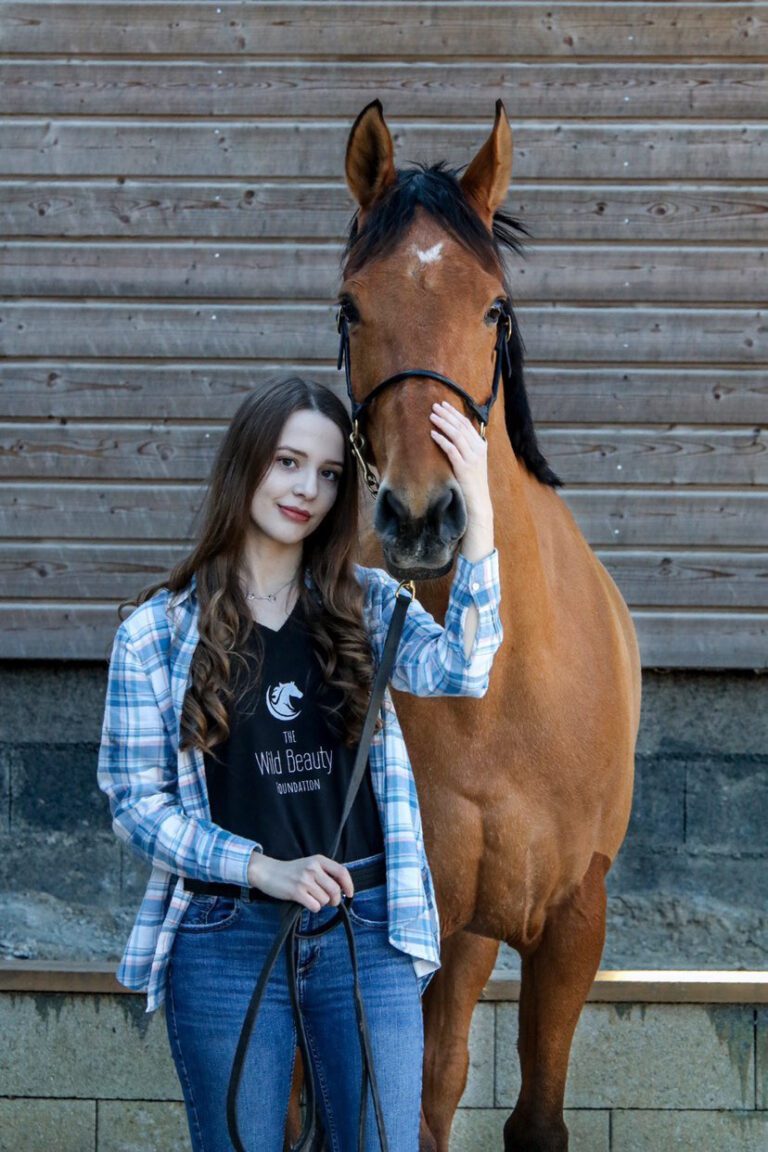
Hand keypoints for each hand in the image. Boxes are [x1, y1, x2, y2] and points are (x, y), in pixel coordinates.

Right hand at [247, 852, 353, 911]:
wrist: (268, 872)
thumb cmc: (291, 871)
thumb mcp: (310, 865)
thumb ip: (325, 873)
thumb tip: (342, 889)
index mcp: (319, 860)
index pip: (342, 872)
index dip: (349, 885)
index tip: (349, 894)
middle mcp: (313, 868)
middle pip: (335, 889)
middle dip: (335, 900)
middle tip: (330, 902)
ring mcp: (304, 880)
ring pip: (325, 900)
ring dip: (322, 904)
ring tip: (312, 898)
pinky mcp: (296, 892)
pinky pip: (315, 906)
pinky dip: (313, 908)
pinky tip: (306, 902)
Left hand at [429, 401, 493, 558]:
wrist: (477, 503)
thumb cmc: (471, 484)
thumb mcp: (471, 463)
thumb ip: (464, 449)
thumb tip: (451, 436)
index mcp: (480, 446)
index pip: (467, 424)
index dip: (455, 413)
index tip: (443, 405)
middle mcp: (478, 449)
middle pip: (461, 426)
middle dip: (447, 414)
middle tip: (434, 405)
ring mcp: (472, 458)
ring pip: (456, 435)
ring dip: (443, 423)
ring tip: (431, 415)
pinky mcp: (464, 467)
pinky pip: (451, 449)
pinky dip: (442, 440)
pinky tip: (432, 434)